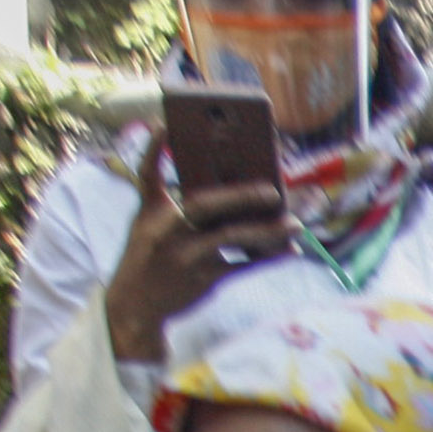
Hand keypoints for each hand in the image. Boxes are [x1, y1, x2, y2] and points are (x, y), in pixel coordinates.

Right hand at [102, 138, 287, 362]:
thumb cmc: (149, 256)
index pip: (147, 175)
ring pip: (231, 238)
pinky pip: (242, 267)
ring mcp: (185, 257)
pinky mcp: (203, 281)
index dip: (153, 149)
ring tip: (296, 224)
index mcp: (152, 213)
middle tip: (274, 190)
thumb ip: (173, 201)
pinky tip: (289, 251)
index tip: (164, 125)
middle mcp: (166, 232)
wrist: (137, 305)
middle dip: (240, 195)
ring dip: (267, 231)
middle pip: (204, 205)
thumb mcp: (147, 224)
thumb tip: (222, 181)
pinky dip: (268, 259)